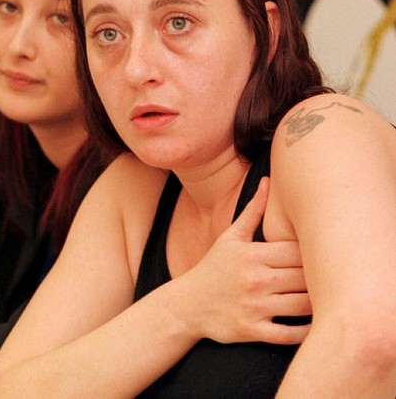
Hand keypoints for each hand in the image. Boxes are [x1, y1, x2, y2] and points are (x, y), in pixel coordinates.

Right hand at [180, 178, 310, 344]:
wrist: (186, 304)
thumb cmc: (213, 268)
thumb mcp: (230, 238)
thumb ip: (252, 211)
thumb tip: (267, 182)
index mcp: (252, 254)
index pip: (298, 251)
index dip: (315, 254)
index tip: (321, 257)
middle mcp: (254, 279)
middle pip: (305, 277)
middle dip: (319, 279)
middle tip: (330, 278)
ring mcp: (254, 306)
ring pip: (302, 305)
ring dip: (318, 304)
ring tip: (325, 299)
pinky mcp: (252, 330)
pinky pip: (290, 334)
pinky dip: (306, 331)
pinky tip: (313, 324)